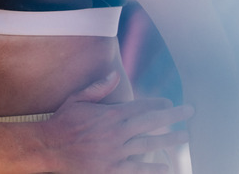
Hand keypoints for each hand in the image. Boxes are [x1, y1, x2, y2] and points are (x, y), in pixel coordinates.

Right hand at [39, 72, 193, 172]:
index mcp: (110, 114)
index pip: (141, 106)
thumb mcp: (77, 99)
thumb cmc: (62, 122)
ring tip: (184, 137)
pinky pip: (137, 169)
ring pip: (149, 145)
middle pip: (151, 123)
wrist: (49, 148)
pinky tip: (165, 167)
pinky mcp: (111, 169)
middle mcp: (116, 133)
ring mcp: (115, 152)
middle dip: (173, 117)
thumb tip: (115, 74)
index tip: (170, 104)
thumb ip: (98, 88)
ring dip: (169, 140)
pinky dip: (152, 168)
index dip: (158, 104)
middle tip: (190, 112)